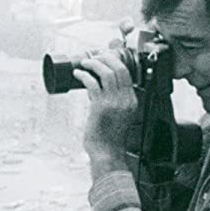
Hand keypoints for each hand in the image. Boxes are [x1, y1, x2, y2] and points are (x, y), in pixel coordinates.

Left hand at [75, 48, 140, 169]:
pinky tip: (78, 74)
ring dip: (94, 64)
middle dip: (105, 58)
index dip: (114, 61)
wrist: (107, 153)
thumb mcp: (117, 115)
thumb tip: (95, 85)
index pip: (126, 73)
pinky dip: (84, 75)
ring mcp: (114, 103)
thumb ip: (112, 100)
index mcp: (131, 101)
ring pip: (106, 73)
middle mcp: (125, 100)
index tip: (103, 56)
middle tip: (94, 56)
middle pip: (118, 68)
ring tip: (85, 63)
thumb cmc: (108, 137)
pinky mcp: (101, 107)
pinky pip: (92, 84)